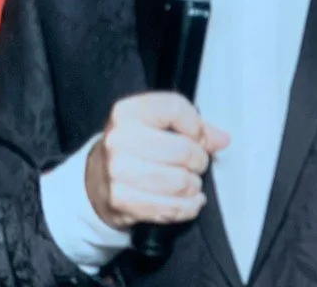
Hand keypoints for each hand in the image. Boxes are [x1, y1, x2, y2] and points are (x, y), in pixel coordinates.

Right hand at [85, 92, 228, 229]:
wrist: (96, 179)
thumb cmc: (132, 147)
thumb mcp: (155, 125)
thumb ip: (192, 126)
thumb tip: (221, 139)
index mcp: (128, 111)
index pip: (174, 108)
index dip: (196, 125)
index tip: (200, 136)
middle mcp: (119, 138)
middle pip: (181, 149)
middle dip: (199, 159)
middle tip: (198, 163)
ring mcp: (118, 171)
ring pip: (179, 181)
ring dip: (193, 185)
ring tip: (191, 182)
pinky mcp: (121, 201)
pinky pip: (170, 207)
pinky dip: (187, 207)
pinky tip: (188, 201)